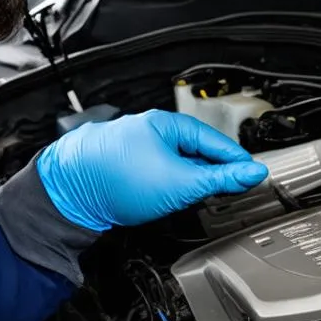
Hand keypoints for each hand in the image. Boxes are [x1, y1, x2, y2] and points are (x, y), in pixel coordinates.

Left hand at [36, 110, 268, 230]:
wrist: (68, 192)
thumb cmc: (116, 180)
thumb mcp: (181, 183)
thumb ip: (219, 179)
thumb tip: (252, 174)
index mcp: (166, 125)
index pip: (215, 142)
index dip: (236, 161)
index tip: (251, 175)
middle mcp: (148, 130)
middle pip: (195, 150)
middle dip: (213, 169)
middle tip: (232, 186)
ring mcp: (132, 148)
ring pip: (173, 162)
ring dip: (189, 177)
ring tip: (201, 193)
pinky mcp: (118, 166)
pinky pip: (154, 170)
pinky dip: (167, 182)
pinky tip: (167, 195)